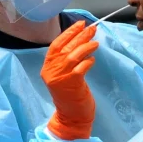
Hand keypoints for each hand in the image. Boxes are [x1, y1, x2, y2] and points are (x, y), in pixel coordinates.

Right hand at [41, 21, 98, 139]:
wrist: (71, 117)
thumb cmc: (70, 94)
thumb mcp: (64, 75)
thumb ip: (67, 60)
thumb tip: (81, 39)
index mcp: (47, 67)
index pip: (56, 45)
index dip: (68, 33)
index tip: (80, 24)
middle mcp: (51, 71)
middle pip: (65, 48)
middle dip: (79, 36)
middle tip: (92, 28)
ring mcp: (60, 77)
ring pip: (73, 55)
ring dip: (85, 46)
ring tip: (96, 42)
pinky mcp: (71, 83)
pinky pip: (81, 67)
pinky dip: (88, 61)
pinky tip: (93, 59)